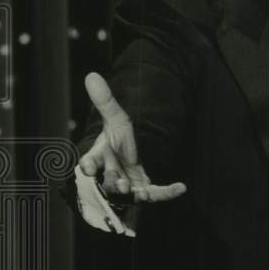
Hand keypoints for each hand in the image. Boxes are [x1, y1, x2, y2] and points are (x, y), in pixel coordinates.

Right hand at [78, 72, 187, 203]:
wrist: (133, 152)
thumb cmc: (118, 138)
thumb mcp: (115, 118)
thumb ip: (105, 101)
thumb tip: (92, 75)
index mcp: (100, 156)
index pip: (90, 161)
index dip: (88, 165)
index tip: (87, 167)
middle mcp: (112, 173)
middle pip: (110, 180)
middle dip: (113, 182)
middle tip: (120, 184)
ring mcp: (129, 184)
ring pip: (129, 192)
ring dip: (134, 193)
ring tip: (140, 193)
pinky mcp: (145, 190)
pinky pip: (157, 193)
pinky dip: (168, 192)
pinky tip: (181, 187)